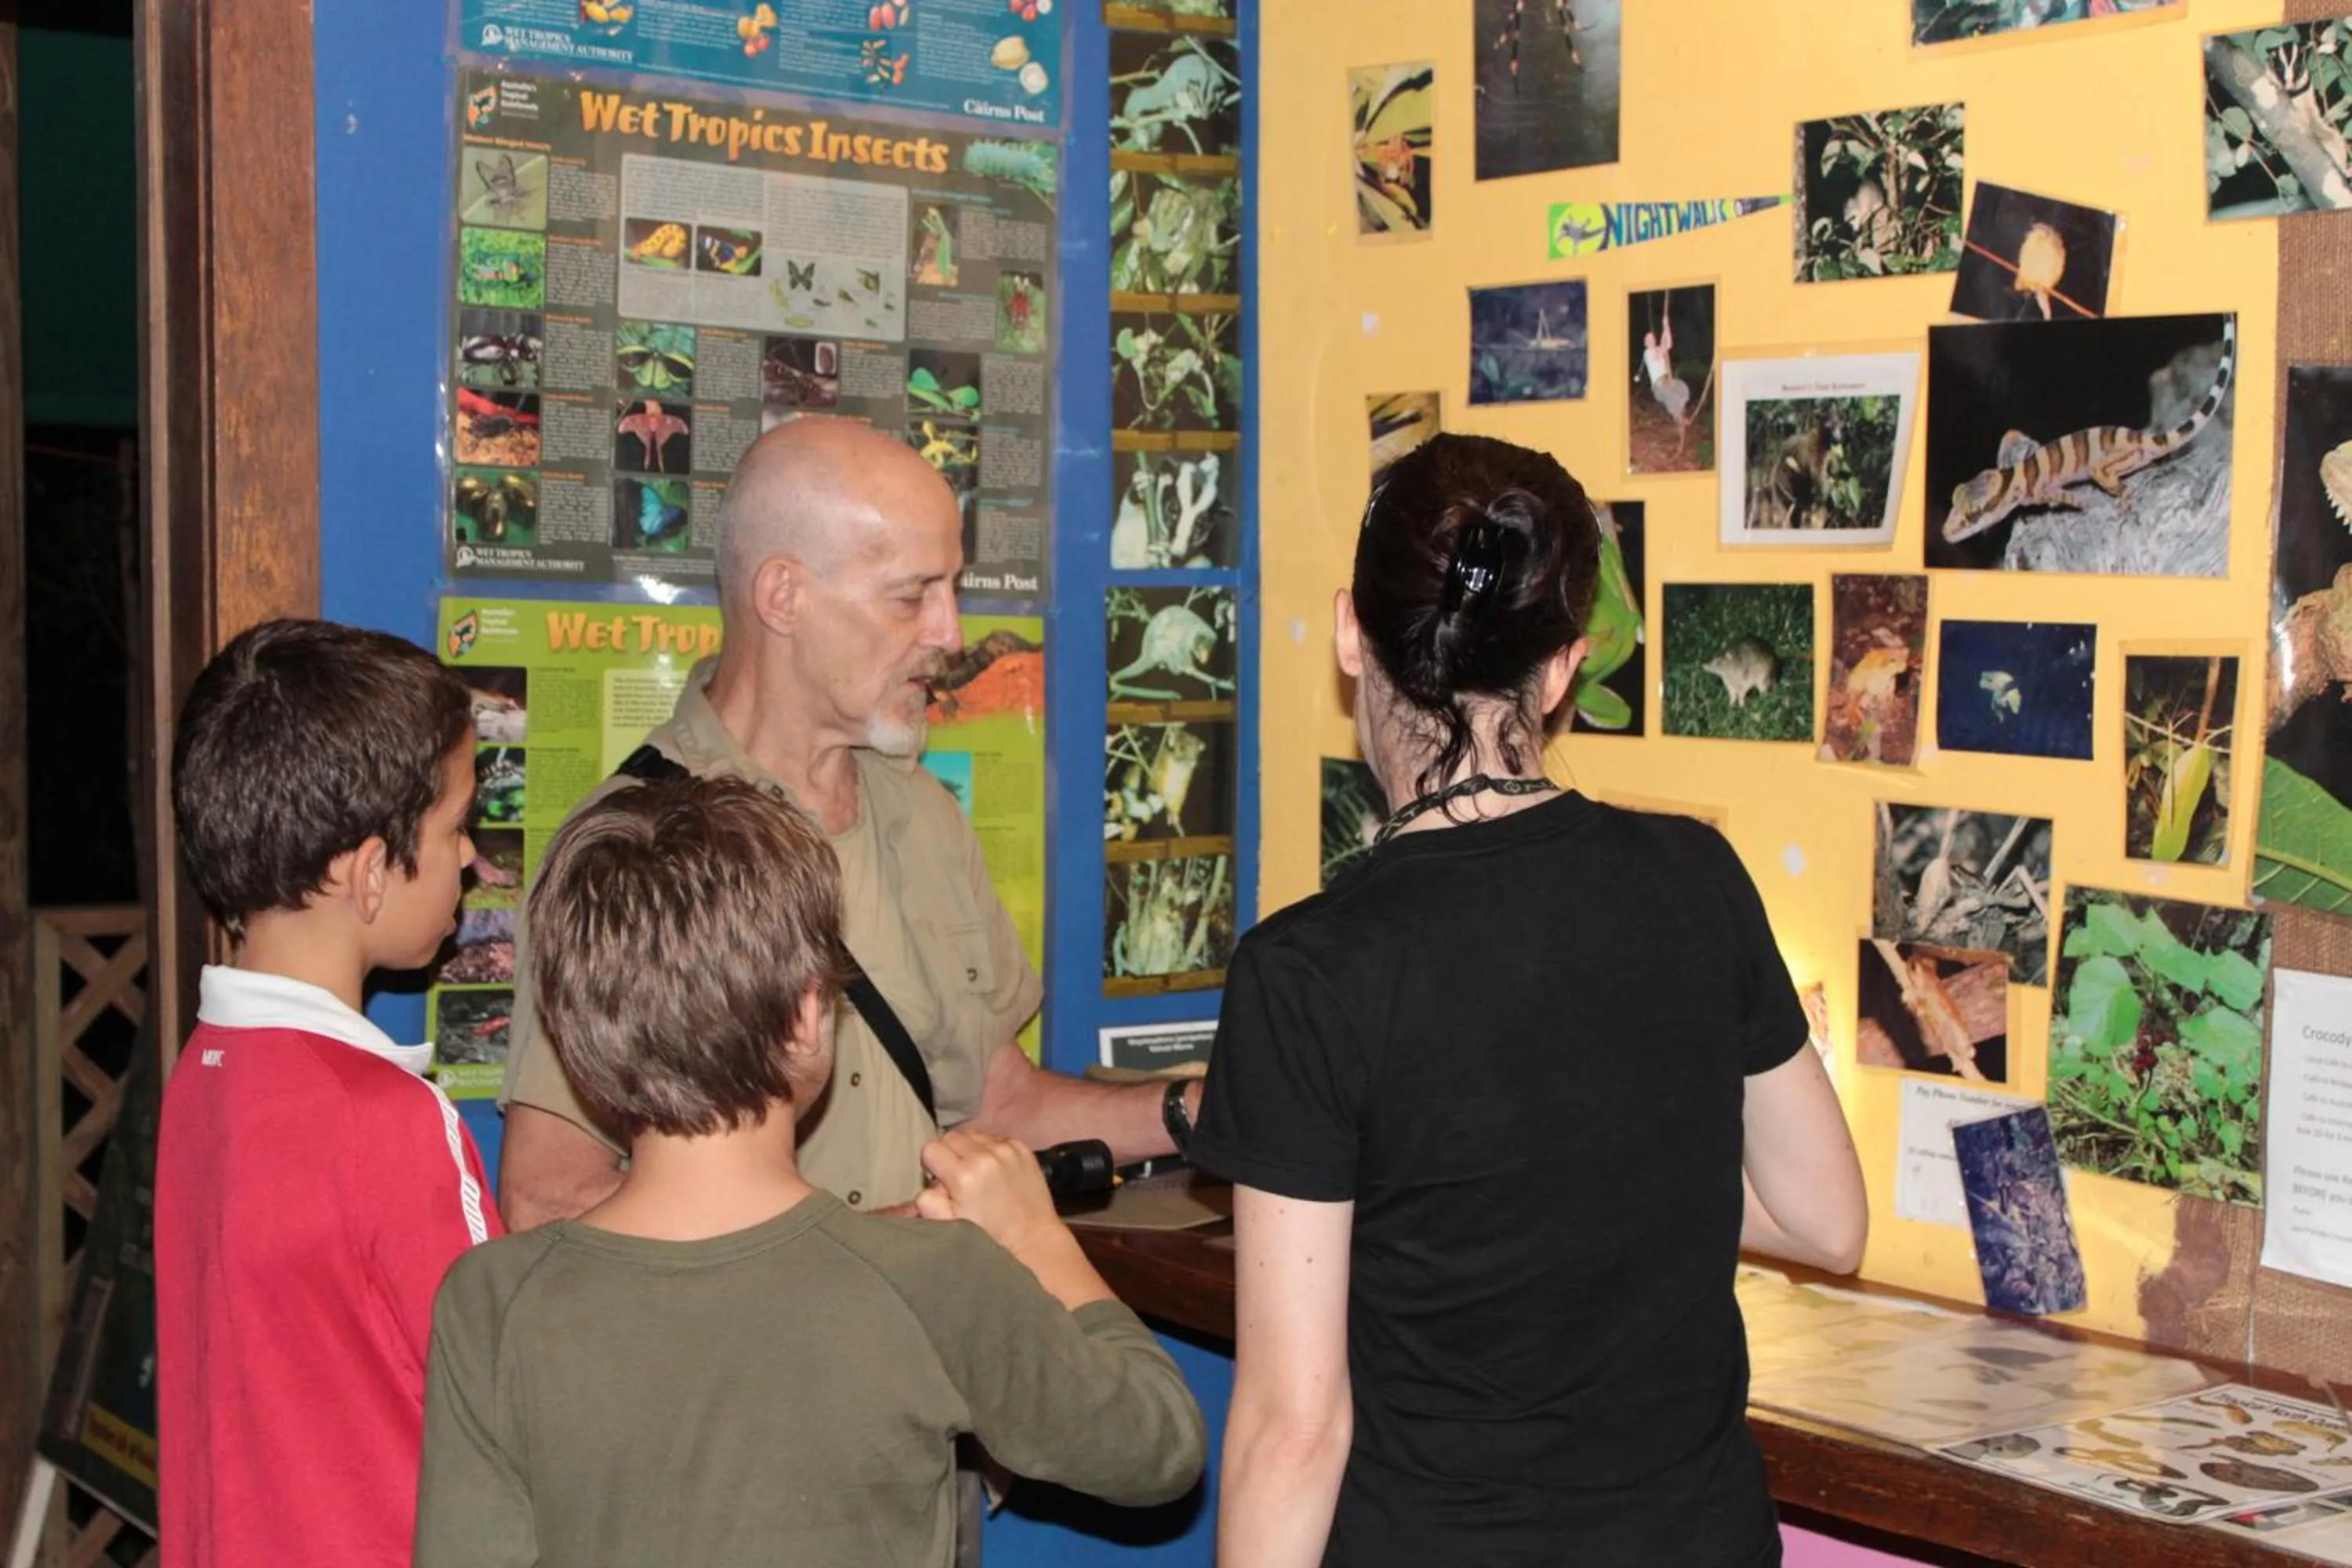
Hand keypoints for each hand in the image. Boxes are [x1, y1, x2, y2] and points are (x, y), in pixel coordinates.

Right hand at [915, 1128, 1061, 1259]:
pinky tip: (995, 1170)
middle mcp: (985, 1155)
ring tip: (978, 1172)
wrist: (1032, 1239)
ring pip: (973, 1134)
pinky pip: (996, 1137)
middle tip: (959, 1177)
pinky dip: (991, 1149)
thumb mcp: (950, 1225)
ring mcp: (1007, 1148)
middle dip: (950, 1154)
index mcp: (963, 1175)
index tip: (941, 1180)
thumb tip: (926, 1185)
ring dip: (970, 1149)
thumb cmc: (988, 1236)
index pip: (931, 1148)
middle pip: (951, 1137)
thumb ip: (928, 1202)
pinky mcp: (1022, 1148)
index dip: (932, 1164)